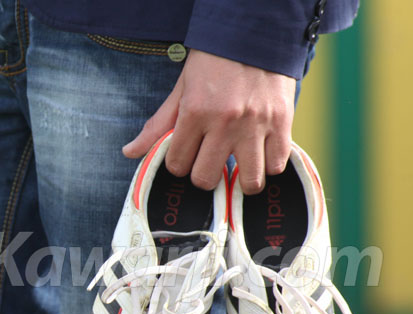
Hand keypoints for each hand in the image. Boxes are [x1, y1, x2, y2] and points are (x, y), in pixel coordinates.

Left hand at [123, 49, 295, 193]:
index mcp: (195, 112)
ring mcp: (256, 125)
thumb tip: (130, 152)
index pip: (178, 165)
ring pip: (249, 181)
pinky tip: (260, 153)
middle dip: (205, 175)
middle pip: (207, 179)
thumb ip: (158, 125)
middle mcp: (225, 122)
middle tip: (209, 162)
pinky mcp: (282, 122)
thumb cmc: (213, 61)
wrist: (253, 32)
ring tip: (239, 163)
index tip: (187, 154)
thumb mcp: (181, 89)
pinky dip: (269, 165)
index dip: (179, 164)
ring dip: (241, 178)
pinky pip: (277, 165)